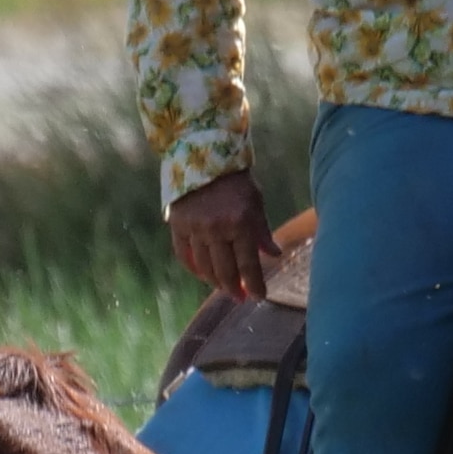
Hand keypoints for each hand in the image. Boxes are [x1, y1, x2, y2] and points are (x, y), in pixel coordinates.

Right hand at [170, 171, 274, 298]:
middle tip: (240, 297)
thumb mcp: (255, 203)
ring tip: (223, 287)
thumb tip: (274, 256)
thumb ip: (262, 232)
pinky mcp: (178, 225)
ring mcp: (195, 228)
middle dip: (235, 289)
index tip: (259, 297)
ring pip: (204, 267)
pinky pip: (184, 255)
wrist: (203, 156)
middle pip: (226, 271)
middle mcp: (217, 229)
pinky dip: (193, 268)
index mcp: (241, 223)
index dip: (255, 285)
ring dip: (215, 282)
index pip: (249, 264)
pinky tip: (202, 274)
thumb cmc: (236, 181)